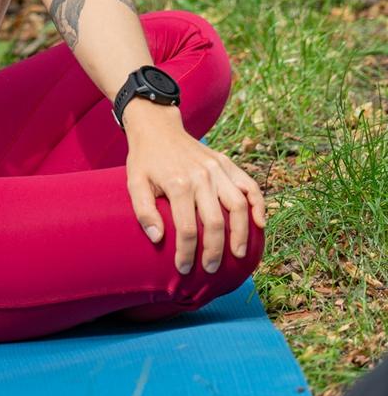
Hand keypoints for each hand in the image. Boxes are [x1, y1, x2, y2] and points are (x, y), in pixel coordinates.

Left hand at [125, 118, 266, 273]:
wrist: (157, 126)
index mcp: (178, 183)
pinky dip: (258, 203)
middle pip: (216, 221)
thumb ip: (143, 211)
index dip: (186, 253)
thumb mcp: (135, 183)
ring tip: (238, 253)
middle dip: (215, 250)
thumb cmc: (145, 159)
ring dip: (242, 233)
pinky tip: (260, 222)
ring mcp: (217, 168)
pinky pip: (248, 184)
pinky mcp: (226, 162)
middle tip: (211, 268)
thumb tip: (157, 239)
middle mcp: (201, 176)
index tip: (183, 268)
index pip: (187, 229)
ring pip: (239, 205)